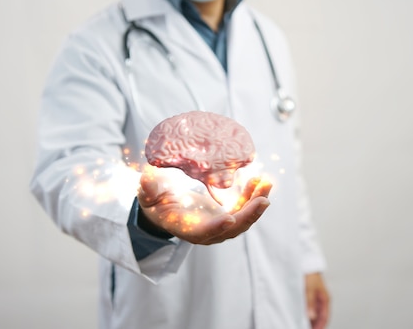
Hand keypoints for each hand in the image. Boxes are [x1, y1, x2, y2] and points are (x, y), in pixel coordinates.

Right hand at [137, 167, 271, 244]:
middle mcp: (206, 232)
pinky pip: (243, 208)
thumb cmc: (154, 202)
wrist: (164, 210)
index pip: (203, 233)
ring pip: (242, 219)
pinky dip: (252, 195)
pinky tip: (260, 181)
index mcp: (186, 229)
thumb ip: (148, 189)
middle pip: (231, 229)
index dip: (216, 227)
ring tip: (266, 184)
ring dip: (256, 203)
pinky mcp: (226, 216)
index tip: (230, 220)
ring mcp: (219, 225)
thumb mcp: (147, 196)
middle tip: (263, 200)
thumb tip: (146, 178)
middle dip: (248, 215)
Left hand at [305, 272, 329, 328]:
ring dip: (311, 320)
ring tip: (304, 325)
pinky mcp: (310, 296)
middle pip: (320, 317)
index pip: (325, 317)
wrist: (306, 264)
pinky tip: (302, 317)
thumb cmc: (310, 274)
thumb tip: (311, 316)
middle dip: (315, 324)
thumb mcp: (310, 290)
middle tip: (307, 328)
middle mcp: (321, 300)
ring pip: (315, 313)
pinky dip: (307, 314)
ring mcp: (316, 298)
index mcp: (325, 299)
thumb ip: (310, 303)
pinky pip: (310, 308)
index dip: (320, 325)